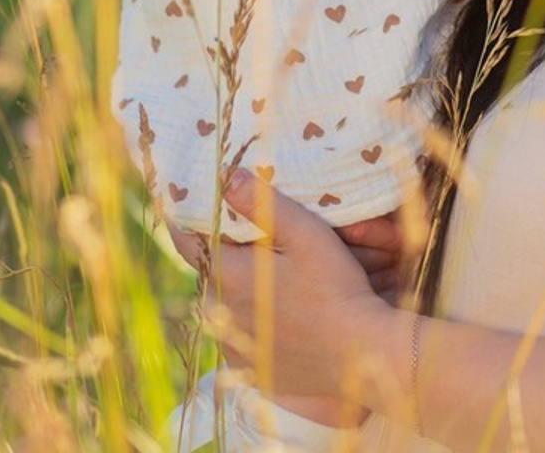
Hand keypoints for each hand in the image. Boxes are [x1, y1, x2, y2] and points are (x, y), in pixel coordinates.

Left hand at [167, 171, 393, 398]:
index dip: (188, 217)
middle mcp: (219, 312)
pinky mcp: (248, 366)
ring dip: (238, 284)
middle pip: (210, 270)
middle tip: (250, 232)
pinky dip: (251, 315)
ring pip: (223, 302)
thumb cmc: (333, 287)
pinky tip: (281, 309)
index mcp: (226, 276)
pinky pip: (239, 332)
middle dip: (223, 249)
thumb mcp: (305, 234)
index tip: (193, 198)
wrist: (357, 355)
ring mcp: (232, 344)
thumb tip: (227, 178)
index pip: (187, 240)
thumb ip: (263, 204)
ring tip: (270, 272)